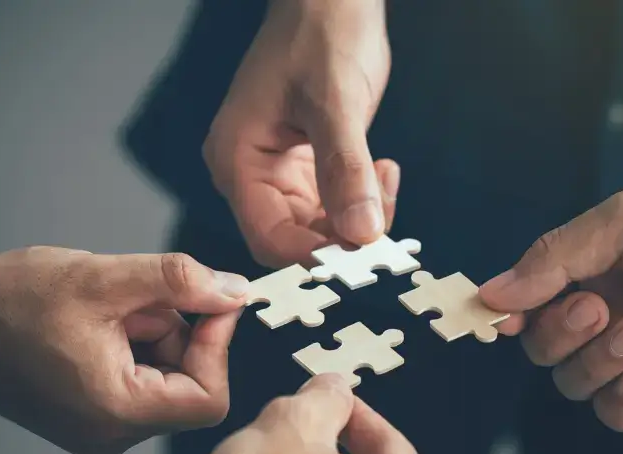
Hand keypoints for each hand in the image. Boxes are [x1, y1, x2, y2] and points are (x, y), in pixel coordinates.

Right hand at [0, 246, 247, 453]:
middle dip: (179, 333)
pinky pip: (142, 381)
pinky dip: (138, 344)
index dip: (220, 345)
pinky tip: (103, 321)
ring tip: (110, 308)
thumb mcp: (104, 278)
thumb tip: (235, 291)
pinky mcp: (92, 417)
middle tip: (140, 299)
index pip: (209, 398)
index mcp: (117, 413)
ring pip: (167, 378)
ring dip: (156, 334)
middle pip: (190, 386)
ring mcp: (102, 430)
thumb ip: (180, 283)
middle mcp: (112, 435)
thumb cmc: (11, 302)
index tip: (214, 301)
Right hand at [204, 0, 398, 267]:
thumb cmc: (319, 32)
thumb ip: (346, 170)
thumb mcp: (335, 103)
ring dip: (358, 221)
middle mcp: (251, 174)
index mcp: (237, 160)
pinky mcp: (306, 168)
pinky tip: (382, 172)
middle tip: (385, 224)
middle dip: (342, 240)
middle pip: (294, 239)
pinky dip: (361, 201)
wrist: (331, 0)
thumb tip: (361, 233)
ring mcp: (278, 172)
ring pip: (317, 228)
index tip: (360, 258)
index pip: (269, 236)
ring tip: (385, 182)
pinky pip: (333, 206)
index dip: (314, 256)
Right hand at [479, 167, 622, 430]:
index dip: (508, 313)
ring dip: (594, 362)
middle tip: (598, 308)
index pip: (527, 302)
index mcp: (589, 271)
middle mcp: (605, 314)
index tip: (499, 318)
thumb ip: (554, 258)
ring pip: (575, 382)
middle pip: (543, 347)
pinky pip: (618, 414)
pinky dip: (616, 399)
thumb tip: (490, 294)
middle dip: (559, 333)